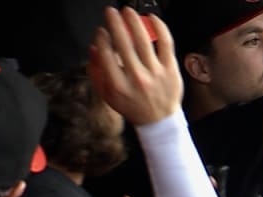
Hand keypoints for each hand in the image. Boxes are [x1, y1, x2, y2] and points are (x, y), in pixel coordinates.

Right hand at [87, 7, 182, 125]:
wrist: (159, 120)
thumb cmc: (133, 106)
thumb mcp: (108, 95)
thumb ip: (97, 73)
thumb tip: (92, 49)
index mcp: (119, 86)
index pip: (106, 55)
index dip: (101, 38)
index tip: (100, 31)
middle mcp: (136, 79)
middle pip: (123, 44)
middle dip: (114, 23)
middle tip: (110, 12)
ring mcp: (155, 73)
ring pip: (143, 40)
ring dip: (133, 21)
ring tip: (127, 11)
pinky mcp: (170, 69)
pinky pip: (165, 43)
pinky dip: (159, 27)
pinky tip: (152, 18)